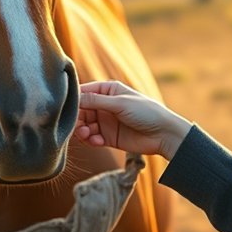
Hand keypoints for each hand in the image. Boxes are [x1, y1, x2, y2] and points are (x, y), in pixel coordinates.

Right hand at [75, 81, 192, 159]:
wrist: (163, 134)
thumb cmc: (146, 112)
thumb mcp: (120, 103)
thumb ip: (96, 101)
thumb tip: (74, 98)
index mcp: (108, 90)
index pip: (84, 92)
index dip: (74, 100)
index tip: (67, 108)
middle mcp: (105, 105)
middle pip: (81, 111)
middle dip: (77, 119)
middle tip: (79, 126)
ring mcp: (106, 121)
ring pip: (84, 125)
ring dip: (82, 131)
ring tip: (87, 135)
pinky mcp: (108, 137)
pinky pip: (92, 138)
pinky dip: (91, 140)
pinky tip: (97, 141)